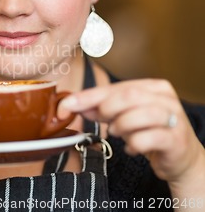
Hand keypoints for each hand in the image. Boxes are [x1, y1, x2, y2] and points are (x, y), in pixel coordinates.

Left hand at [58, 79, 204, 185]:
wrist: (180, 158)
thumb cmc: (148, 132)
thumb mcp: (122, 116)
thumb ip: (99, 108)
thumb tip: (70, 104)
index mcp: (152, 86)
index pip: (115, 87)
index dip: (87, 97)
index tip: (65, 106)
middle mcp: (166, 98)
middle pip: (127, 96)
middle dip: (106, 109)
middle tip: (103, 121)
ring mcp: (174, 118)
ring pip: (136, 115)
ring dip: (120, 127)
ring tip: (120, 133)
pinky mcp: (176, 140)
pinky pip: (145, 139)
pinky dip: (132, 145)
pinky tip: (133, 147)